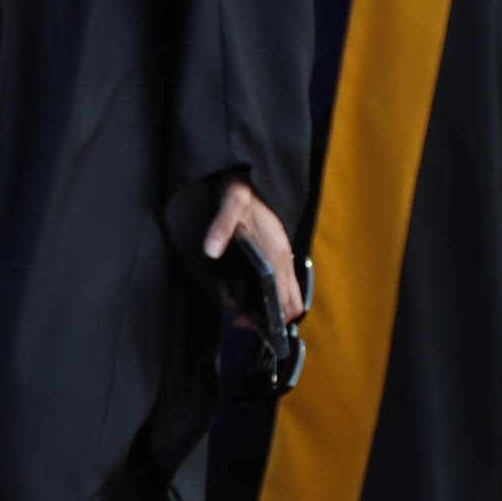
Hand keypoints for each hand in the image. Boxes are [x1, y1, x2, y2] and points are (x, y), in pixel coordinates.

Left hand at [202, 180, 302, 322]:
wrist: (248, 179)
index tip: (244, 321)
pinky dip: (263, 293)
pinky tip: (240, 288)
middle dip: (267, 318)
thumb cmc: (242, 192)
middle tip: (239, 319)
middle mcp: (284, 259)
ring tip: (236, 303)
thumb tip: (210, 252)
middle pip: (290, 305)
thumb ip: (220, 227)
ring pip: (284, 295)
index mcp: (277, 253)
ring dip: (263, 306)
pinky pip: (278, 283)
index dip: (272, 321)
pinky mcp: (276, 254)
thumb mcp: (230, 204)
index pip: (290, 302)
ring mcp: (282, 257)